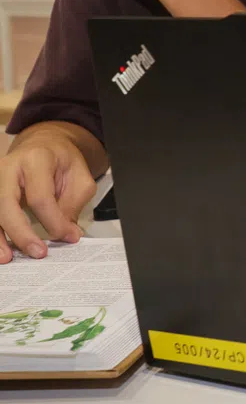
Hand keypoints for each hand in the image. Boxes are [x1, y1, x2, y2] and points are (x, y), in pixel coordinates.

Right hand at [0, 135, 95, 262]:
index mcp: (36, 159)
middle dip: (21, 233)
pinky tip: (1, 248)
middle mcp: (9, 167)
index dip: (53, 220)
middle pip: (6, 204)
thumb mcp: (79, 176)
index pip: (40, 196)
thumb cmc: (61, 160)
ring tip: (7, 258)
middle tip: (38, 253)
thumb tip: (67, 234)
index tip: (67, 236)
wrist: (44, 144)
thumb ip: (73, 204)